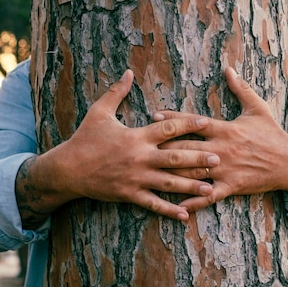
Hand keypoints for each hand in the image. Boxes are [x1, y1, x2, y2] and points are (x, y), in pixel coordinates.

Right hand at [16, 70, 219, 227]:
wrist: (68, 169)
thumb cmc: (85, 138)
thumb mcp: (99, 112)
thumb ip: (116, 92)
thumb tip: (128, 72)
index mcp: (136, 137)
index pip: (167, 128)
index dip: (187, 124)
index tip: (206, 122)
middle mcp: (140, 158)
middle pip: (175, 158)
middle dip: (198, 158)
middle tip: (219, 159)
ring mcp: (136, 179)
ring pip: (169, 183)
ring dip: (191, 186)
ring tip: (211, 189)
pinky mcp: (130, 195)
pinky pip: (153, 204)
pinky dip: (169, 210)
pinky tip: (185, 214)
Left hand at [154, 67, 287, 212]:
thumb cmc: (272, 134)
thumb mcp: (258, 108)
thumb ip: (241, 88)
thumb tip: (229, 68)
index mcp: (226, 129)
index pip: (194, 122)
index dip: (173, 119)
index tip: (154, 116)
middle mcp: (222, 150)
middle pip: (186, 147)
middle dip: (163, 146)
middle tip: (142, 145)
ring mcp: (225, 170)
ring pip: (193, 171)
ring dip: (171, 172)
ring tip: (149, 172)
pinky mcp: (231, 187)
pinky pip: (208, 196)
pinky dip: (191, 200)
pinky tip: (175, 204)